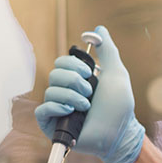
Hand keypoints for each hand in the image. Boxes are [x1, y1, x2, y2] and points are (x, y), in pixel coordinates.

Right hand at [35, 25, 145, 162]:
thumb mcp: (116, 73)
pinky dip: (56, 107)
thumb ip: (108, 50)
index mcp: (77, 80)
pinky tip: (71, 111)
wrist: (119, 133)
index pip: (61, 62)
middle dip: (74, 81)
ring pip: (50, 91)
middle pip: (54, 74)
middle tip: (90, 91)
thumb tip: (98, 30)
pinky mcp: (53, 125)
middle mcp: (66, 92)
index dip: (73, 64)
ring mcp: (59, 108)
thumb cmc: (120, 106)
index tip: (89, 73)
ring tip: (86, 106)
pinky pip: (42, 110)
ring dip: (71, 96)